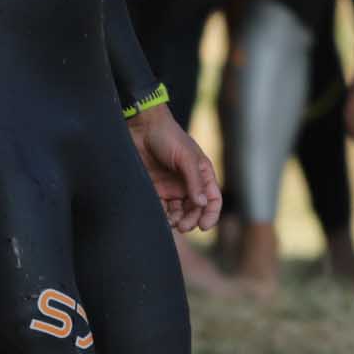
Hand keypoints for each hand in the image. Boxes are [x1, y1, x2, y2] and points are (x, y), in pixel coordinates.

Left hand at [129, 105, 222, 233]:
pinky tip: (161, 219)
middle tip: (183, 226)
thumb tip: (201, 204)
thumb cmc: (167, 136)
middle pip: (195, 210)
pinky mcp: (156, 189)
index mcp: (202, 174)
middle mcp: (189, 183)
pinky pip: (162, 208)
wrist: (141, 127)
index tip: (204, 226)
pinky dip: (163, 216)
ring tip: (172, 223)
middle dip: (191, 220)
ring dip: (178, 220)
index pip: (213, 199)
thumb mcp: (186, 157)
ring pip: (179, 212)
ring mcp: (172, 187)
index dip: (211, 214)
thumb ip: (194, 181)